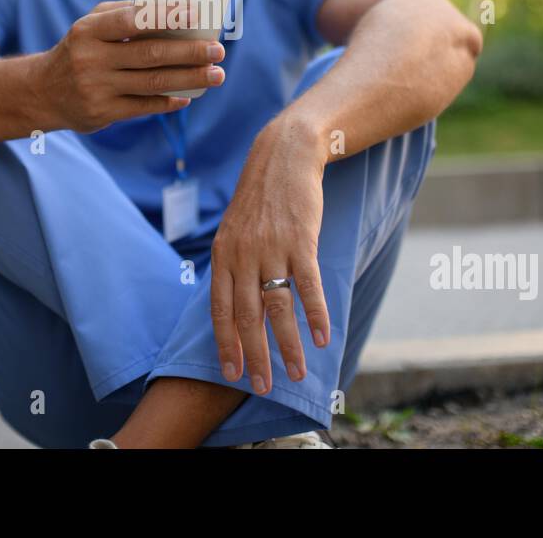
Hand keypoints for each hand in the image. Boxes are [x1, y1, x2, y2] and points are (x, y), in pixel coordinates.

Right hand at [39, 0, 225, 132]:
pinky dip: (169, 101)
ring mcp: (96, 88)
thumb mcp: (92, 25)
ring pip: (152, 82)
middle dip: (189, 52)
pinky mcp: (102, 113)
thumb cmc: (81, 49)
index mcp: (89, 30)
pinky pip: (144, 106)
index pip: (132, 20)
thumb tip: (175, 12)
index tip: (196, 13)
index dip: (165, 16)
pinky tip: (188, 96)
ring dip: (189, 78)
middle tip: (217, 49)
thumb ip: (128, 14)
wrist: (43, 91)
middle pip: (150, 54)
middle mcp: (91, 59)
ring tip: (215, 74)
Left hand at [209, 117, 330, 394]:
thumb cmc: (261, 198)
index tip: (231, 372)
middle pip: (247, 316)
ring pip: (278, 307)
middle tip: (262, 387)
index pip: (219, 309)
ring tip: (298, 372)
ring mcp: (271, 247)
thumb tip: (234, 305)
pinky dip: (316, 314)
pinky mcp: (300, 239)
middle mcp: (243, 254)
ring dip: (288, 345)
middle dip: (254, 356)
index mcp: (223, 254)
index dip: (225, 343)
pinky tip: (323, 337)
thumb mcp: (234, 229)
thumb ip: (233, 265)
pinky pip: (308, 286)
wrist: (284, 155)